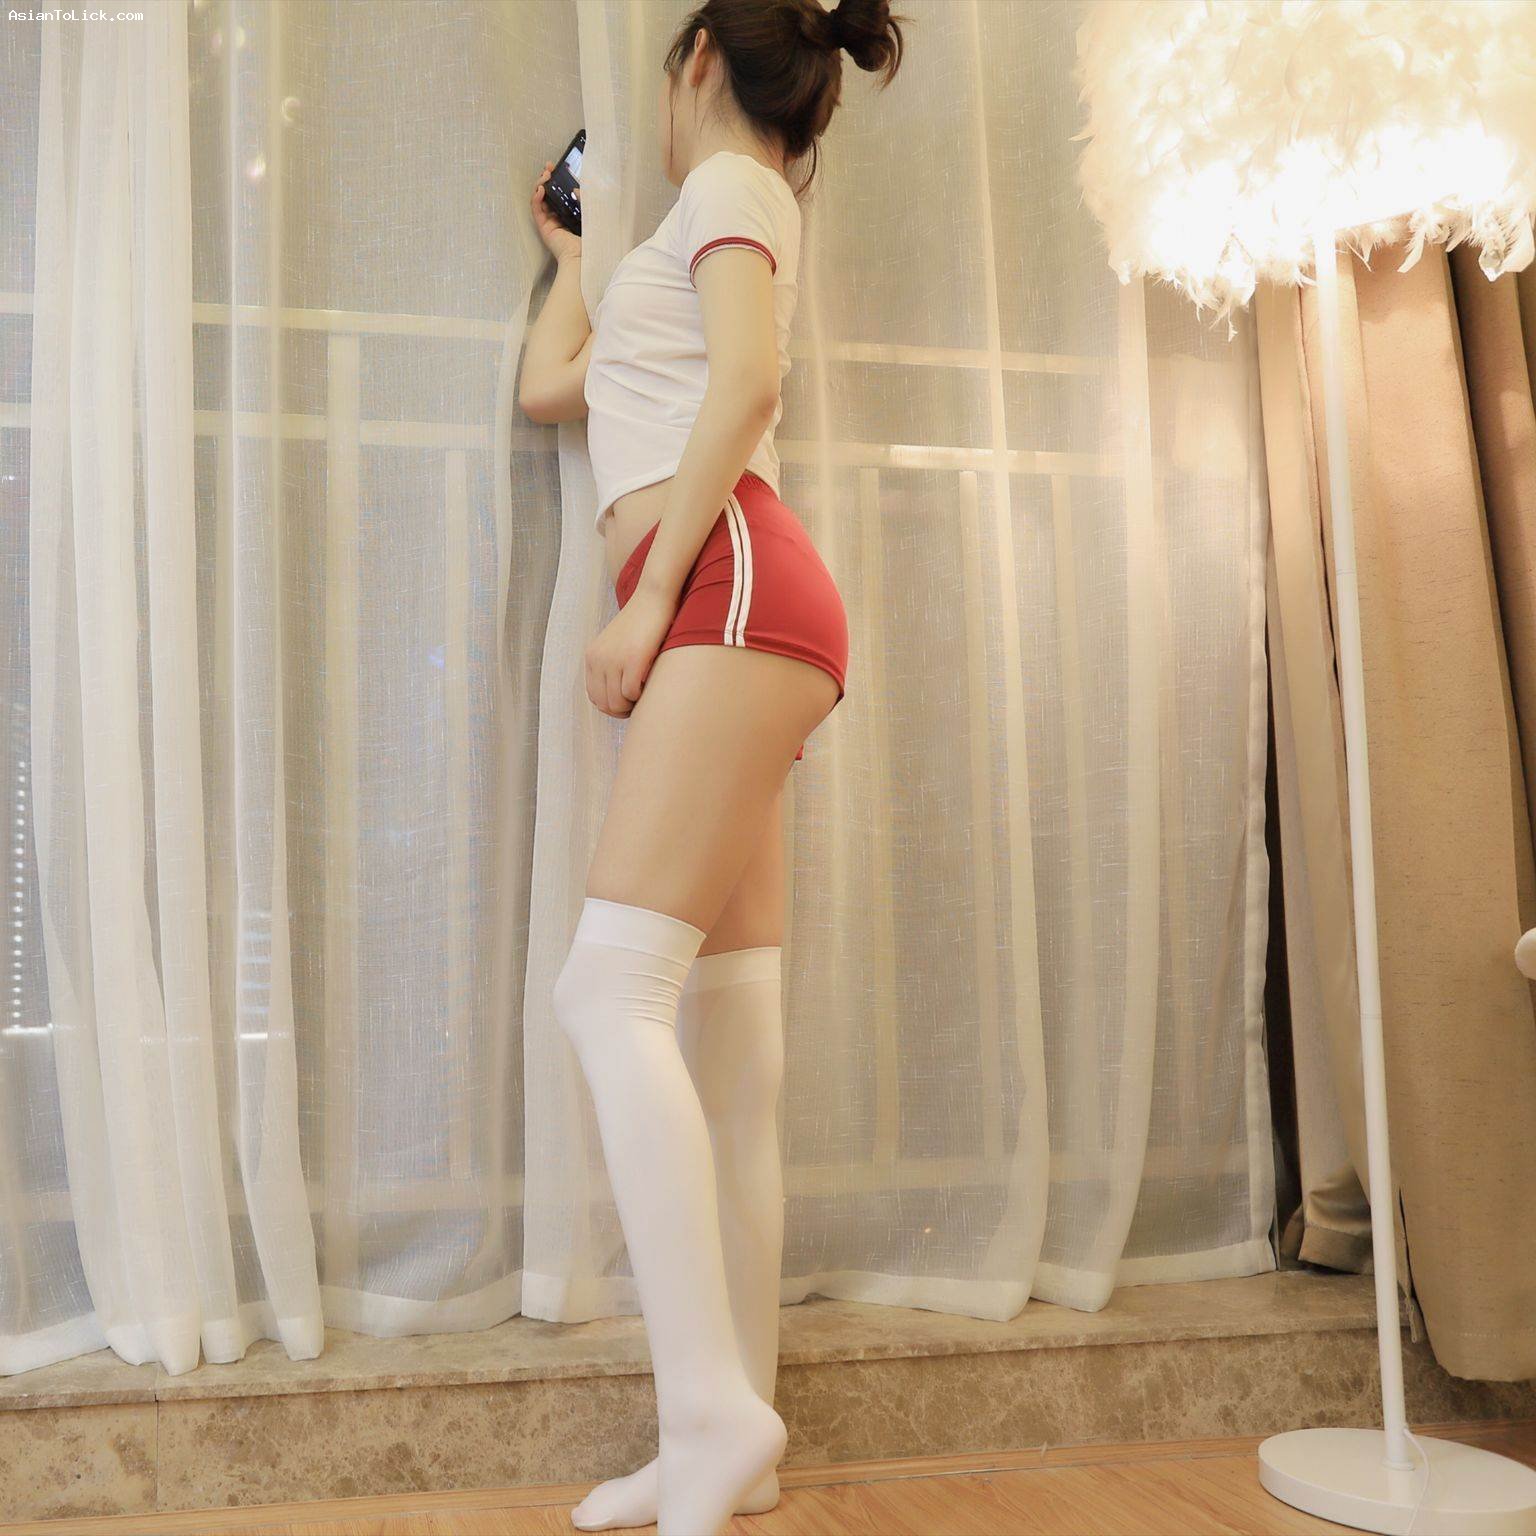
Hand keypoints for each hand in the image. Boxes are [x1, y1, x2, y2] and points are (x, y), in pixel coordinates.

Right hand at [531, 160, 581, 263]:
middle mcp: (558, 219)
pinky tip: (541, 189)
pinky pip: (536, 210)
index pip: (560, 194)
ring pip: (540, 200)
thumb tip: (576, 188)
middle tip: (549, 167)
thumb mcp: (591, 213)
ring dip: (540, 185)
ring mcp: (550, 224)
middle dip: (546, 179)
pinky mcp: (544, 229)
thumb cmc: (592, 240)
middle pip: (548, 195)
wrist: (585, 257)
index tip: (557, 168)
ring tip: (545, 176)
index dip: (557, 180)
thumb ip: (585, 199)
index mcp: (570, 215)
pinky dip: (536, 198)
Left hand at [585, 584, 676, 717]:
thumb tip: (617, 698)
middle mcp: (598, 659)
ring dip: (632, 705)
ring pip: (617, 703)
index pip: (594, 697)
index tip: (627, 702)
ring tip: (643, 695)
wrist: (653, 598)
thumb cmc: (641, 622)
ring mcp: (614, 660)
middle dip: (622, 710)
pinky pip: (632, 693)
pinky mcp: (633, 660)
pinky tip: (649, 684)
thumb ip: (610, 665)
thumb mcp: (616, 644)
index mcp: (591, 656)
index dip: (611, 706)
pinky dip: (641, 696)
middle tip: (637, 704)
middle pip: (604, 704)